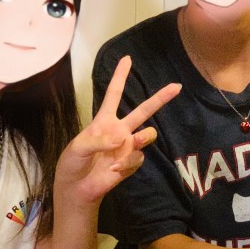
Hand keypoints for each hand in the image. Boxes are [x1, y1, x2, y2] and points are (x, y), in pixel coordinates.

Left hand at [55, 56, 179, 205]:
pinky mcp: (131, 162)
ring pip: (148, 134)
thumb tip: (122, 138)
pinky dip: (127, 162)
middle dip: (160, 98)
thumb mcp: (78, 147)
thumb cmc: (72, 163)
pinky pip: (139, 157)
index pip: (114, 94)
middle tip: (177, 86)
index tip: (128, 59)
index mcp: (104, 121)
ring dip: (143, 137)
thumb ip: (98, 140)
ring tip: (133, 141)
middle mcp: (119, 130)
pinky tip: (114, 169)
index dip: (120, 76)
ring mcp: (127, 147)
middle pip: (143, 110)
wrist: (77, 189)